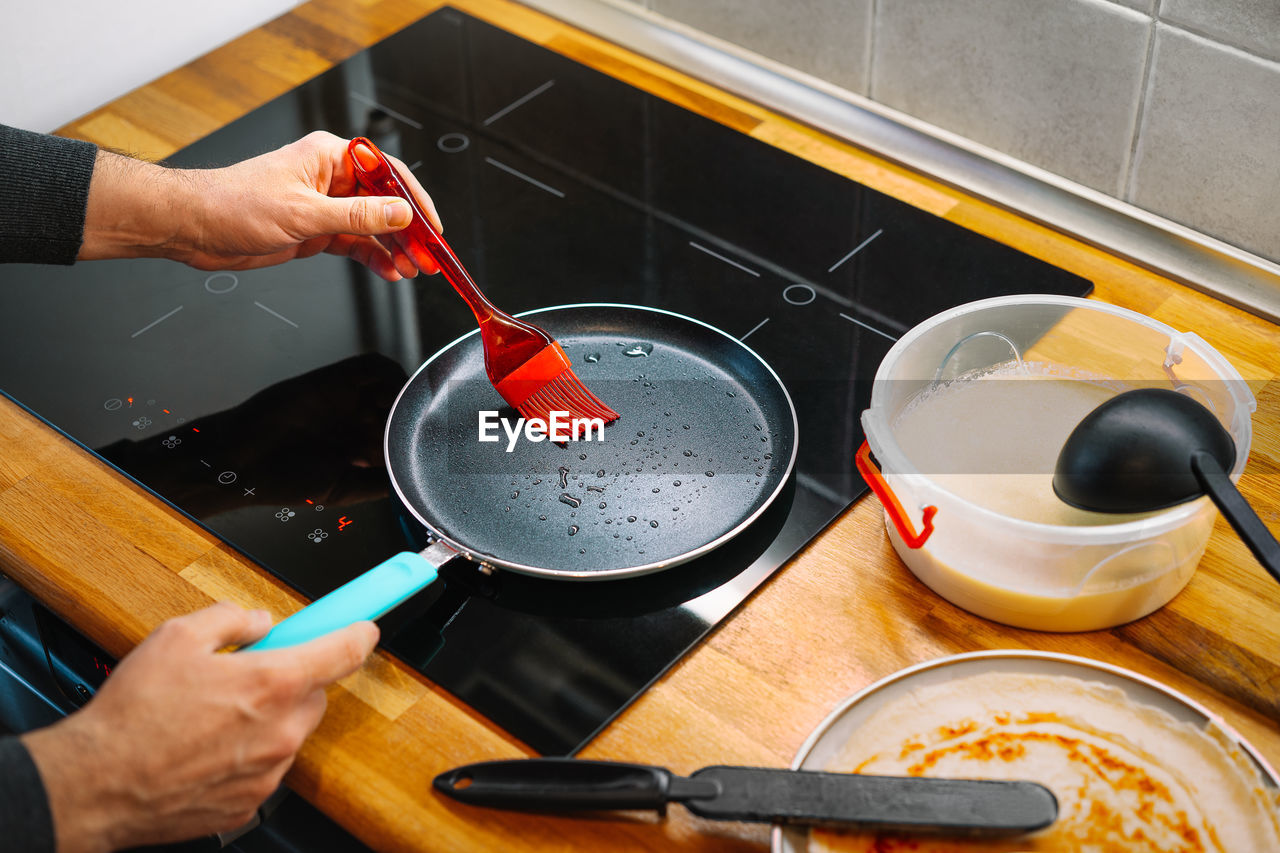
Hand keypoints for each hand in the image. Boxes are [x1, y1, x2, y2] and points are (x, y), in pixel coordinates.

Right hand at [22, 603, 378, 852]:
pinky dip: (246, 754)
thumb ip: (231, 618)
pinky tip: (205, 748)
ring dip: (266, 719)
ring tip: (212, 717)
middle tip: (246, 676)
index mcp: (272, 683)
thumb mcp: (178, 636)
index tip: (365, 626)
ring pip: (288, 733)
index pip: (343, 652)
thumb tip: (257, 620)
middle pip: (313, 694)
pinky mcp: (250, 803)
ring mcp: (268, 772)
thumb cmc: (133, 715)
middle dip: (289, 680)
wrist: (96, 784)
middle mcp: (280, 730)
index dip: (359, 633)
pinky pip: (264, 767)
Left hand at [79, 130, 441, 280]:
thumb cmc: (235, 204)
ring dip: (395, 249)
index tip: (433, 226)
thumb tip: (399, 213)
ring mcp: (325, 206)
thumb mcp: (304, 212)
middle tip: (431, 256)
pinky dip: (374, 258)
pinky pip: (356, 244)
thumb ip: (358, 216)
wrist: (197, 227)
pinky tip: (390, 271)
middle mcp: (331, 178)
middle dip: (409, 231)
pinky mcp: (316, 230)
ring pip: (374, 227)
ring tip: (414, 269)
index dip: (415, 200)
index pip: (388, 173)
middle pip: (386, 202)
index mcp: (330, 157)